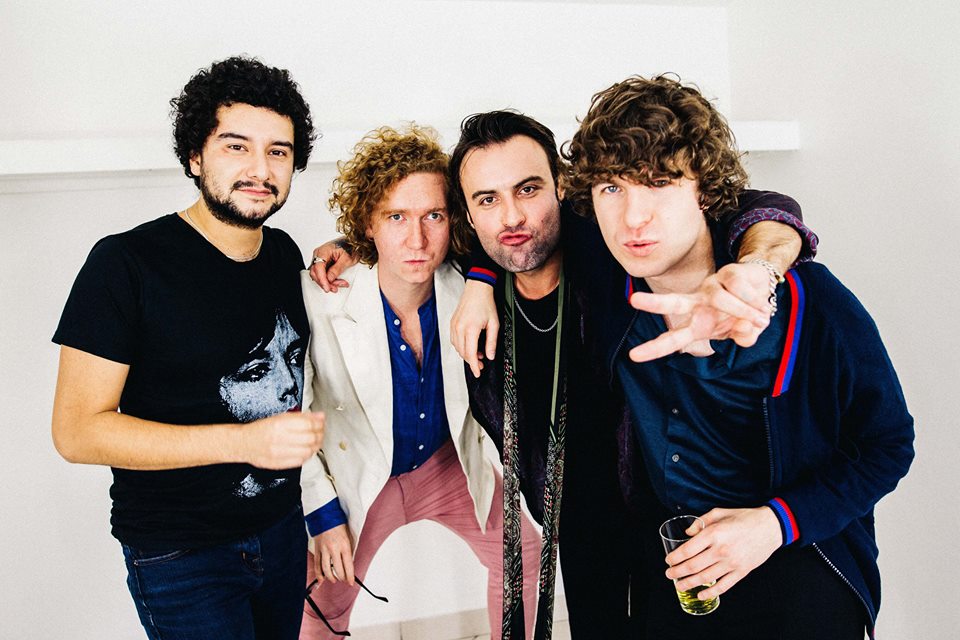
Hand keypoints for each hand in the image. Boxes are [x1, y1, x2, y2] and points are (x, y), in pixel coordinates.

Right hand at [241, 411, 324, 468]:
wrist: (244, 443)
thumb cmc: (260, 430)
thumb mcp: (280, 417)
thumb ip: (301, 417)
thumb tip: (319, 415)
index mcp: (279, 424)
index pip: (308, 424)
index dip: (319, 423)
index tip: (321, 422)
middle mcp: (279, 438)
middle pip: (310, 438)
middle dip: (320, 434)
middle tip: (321, 431)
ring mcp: (279, 453)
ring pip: (308, 450)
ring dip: (316, 445)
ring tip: (316, 441)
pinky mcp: (279, 464)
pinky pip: (301, 461)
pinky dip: (308, 455)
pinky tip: (307, 450)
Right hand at [309, 239, 355, 292]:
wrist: (353, 243)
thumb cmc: (350, 248)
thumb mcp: (347, 259)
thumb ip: (337, 269)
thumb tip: (330, 278)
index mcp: (323, 251)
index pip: (318, 268)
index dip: (322, 280)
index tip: (327, 287)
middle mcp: (319, 254)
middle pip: (316, 273)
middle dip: (326, 283)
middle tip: (335, 287)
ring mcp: (320, 259)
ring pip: (319, 275)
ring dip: (328, 282)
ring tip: (340, 284)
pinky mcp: (323, 263)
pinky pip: (322, 274)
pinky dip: (329, 279)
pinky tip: (337, 281)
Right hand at [314, 524, 354, 585]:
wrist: (325, 516)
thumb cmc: (338, 525)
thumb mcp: (349, 537)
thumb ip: (348, 551)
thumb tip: (349, 564)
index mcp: (344, 545)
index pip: (348, 565)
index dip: (350, 576)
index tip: (350, 582)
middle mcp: (334, 549)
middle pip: (337, 570)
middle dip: (341, 577)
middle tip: (344, 580)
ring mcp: (324, 550)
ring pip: (326, 569)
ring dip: (331, 577)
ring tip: (334, 580)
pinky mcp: (317, 549)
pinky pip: (317, 565)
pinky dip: (319, 574)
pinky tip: (322, 579)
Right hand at [450, 279, 499, 377]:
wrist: (477, 289)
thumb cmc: (485, 303)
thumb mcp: (494, 324)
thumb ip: (491, 342)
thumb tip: (490, 355)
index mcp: (470, 329)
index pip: (470, 354)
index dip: (474, 366)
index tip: (477, 373)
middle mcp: (459, 328)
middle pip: (463, 353)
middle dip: (471, 361)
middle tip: (481, 363)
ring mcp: (454, 326)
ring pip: (457, 348)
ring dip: (466, 353)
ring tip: (477, 353)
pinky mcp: (452, 324)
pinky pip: (454, 340)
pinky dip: (461, 346)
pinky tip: (470, 345)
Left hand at [628, 262, 773, 361]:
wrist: (763, 287)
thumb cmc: (747, 315)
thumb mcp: (747, 333)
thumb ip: (745, 337)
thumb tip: (745, 330)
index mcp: (697, 325)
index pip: (673, 339)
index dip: (655, 348)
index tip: (634, 356)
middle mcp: (697, 304)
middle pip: (673, 303)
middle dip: (655, 303)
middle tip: (634, 300)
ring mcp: (711, 287)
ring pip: (721, 299)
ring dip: (743, 311)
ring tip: (761, 318)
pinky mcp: (726, 273)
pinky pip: (738, 288)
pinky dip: (753, 299)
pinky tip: (760, 302)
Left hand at [664, 507, 781, 599]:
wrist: (771, 527)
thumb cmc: (744, 518)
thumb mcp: (719, 512)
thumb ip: (700, 522)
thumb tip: (687, 533)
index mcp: (714, 533)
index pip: (687, 550)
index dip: (675, 557)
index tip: (668, 560)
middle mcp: (721, 550)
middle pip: (693, 566)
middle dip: (677, 572)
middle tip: (669, 574)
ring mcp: (732, 563)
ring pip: (705, 578)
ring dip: (689, 583)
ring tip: (679, 585)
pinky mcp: (741, 571)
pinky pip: (723, 586)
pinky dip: (710, 592)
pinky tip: (701, 594)